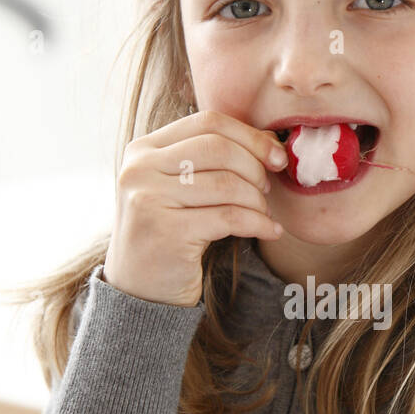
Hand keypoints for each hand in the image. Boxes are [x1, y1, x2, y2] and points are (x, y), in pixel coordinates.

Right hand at [103, 110, 287, 306]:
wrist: (140, 290)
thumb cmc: (170, 234)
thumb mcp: (178, 188)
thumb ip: (207, 161)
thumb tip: (269, 142)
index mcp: (142, 149)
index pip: (207, 122)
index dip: (250, 136)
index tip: (275, 157)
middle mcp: (139, 169)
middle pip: (218, 148)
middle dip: (254, 167)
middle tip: (267, 190)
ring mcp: (148, 199)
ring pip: (227, 183)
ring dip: (257, 200)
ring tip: (264, 214)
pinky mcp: (166, 231)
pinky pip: (229, 217)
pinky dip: (258, 222)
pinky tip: (269, 231)